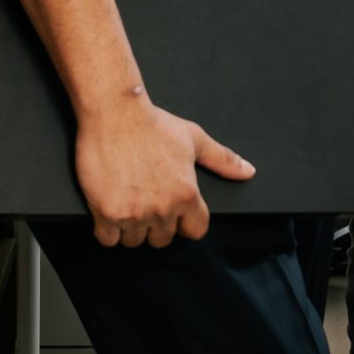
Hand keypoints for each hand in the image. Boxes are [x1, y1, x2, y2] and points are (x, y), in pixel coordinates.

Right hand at [74, 92, 254, 247]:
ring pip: (134, 241)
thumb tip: (247, 171)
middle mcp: (163, 208)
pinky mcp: (106, 213)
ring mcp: (134, 213)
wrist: (115, 113)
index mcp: (187, 194)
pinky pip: (107, 239)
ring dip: (130, 228)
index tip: (175, 213)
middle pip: (162, 239)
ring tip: (126, 200)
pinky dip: (106, 229)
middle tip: (145, 200)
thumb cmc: (152, 124)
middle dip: (155, 225)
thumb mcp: (194, 138)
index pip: (196, 230)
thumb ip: (222, 159)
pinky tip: (108, 208)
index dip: (185, 222)